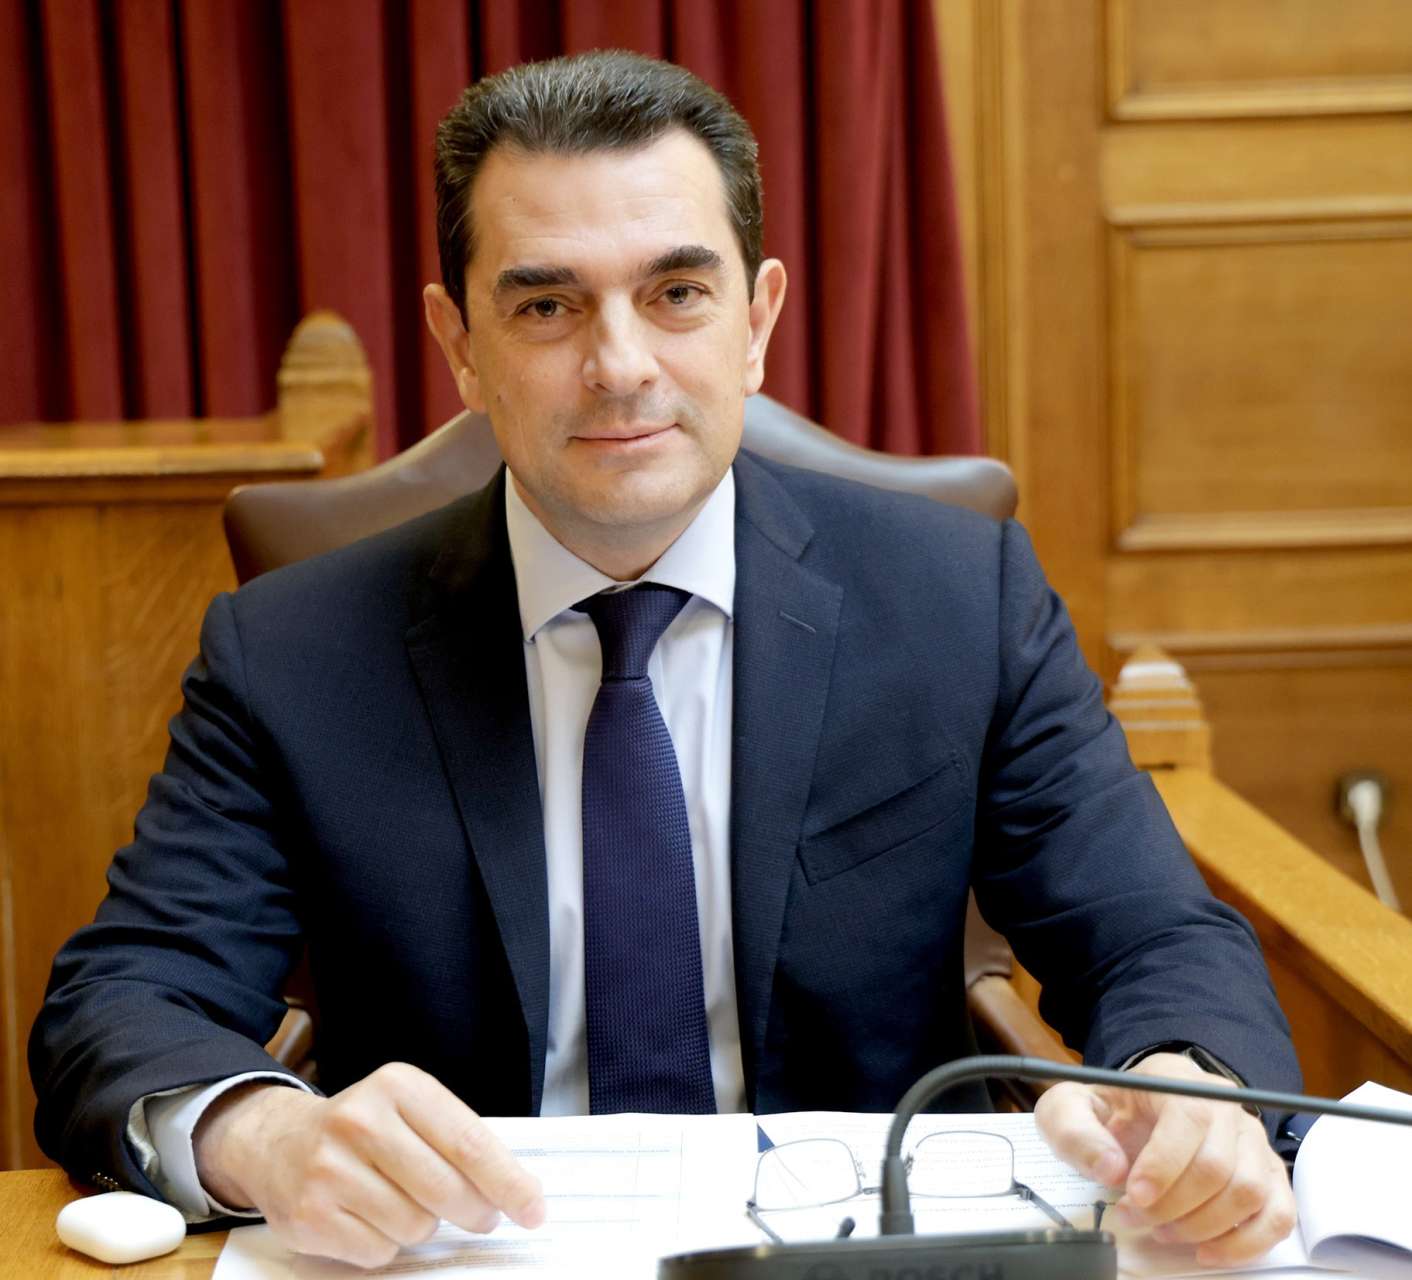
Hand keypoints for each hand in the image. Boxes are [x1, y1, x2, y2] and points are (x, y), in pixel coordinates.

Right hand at [193, 1062, 545, 1267]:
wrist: (278, 1141)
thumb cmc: (365, 1128)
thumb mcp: (411, 1108)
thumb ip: (458, 1140)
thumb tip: (515, 1192)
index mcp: (398, 1087)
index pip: (469, 1143)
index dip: (508, 1182)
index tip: (533, 1207)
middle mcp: (361, 1122)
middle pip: (446, 1189)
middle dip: (476, 1211)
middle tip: (482, 1215)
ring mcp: (329, 1170)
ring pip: (415, 1225)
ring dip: (423, 1225)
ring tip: (403, 1201)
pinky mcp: (310, 1215)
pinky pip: (379, 1251)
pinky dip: (386, 1243)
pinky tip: (369, 1216)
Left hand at [1034, 1052, 1294, 1266]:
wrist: (1134, 1113)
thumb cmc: (1107, 1112)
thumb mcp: (1069, 1109)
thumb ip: (1076, 1131)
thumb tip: (1112, 1169)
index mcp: (1175, 1078)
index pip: (1189, 1118)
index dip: (1164, 1164)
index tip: (1133, 1196)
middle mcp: (1224, 1104)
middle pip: (1219, 1164)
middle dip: (1174, 1205)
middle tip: (1136, 1218)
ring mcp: (1252, 1139)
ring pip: (1250, 1192)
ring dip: (1205, 1226)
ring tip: (1163, 1230)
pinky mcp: (1269, 1173)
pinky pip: (1279, 1214)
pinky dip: (1247, 1243)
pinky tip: (1207, 1250)